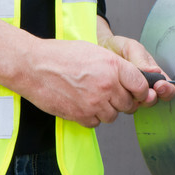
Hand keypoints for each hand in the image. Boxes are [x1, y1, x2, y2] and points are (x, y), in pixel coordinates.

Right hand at [17, 37, 154, 127]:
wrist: (33, 66)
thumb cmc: (60, 56)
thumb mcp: (94, 51)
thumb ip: (115, 66)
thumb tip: (131, 79)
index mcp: (113, 66)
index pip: (141, 86)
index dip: (140, 91)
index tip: (136, 92)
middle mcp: (107, 86)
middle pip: (129, 104)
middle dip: (122, 101)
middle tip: (109, 94)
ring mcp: (95, 103)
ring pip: (113, 116)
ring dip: (106, 110)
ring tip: (91, 97)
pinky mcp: (82, 116)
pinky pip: (96, 123)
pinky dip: (91, 116)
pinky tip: (81, 103)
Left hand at [99, 34, 174, 102]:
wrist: (99, 51)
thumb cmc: (117, 48)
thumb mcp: (131, 48)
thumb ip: (141, 59)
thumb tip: (155, 71)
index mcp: (153, 74)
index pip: (167, 87)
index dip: (166, 89)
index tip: (159, 86)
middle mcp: (146, 86)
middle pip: (156, 99)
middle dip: (152, 98)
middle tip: (146, 93)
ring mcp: (134, 94)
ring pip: (141, 105)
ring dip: (138, 102)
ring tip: (130, 93)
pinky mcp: (121, 99)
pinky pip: (126, 107)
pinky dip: (124, 103)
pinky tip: (119, 95)